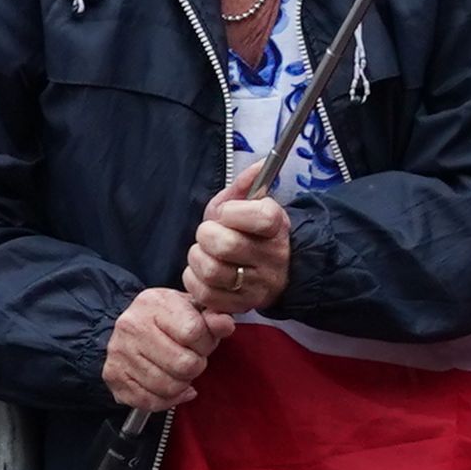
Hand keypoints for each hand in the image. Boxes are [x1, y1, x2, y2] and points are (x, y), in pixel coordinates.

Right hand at [103, 286, 221, 415]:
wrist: (135, 325)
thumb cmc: (171, 318)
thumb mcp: (195, 310)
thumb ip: (214, 318)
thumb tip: (225, 324)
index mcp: (153, 303)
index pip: (194, 332)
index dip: (206, 343)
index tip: (202, 343)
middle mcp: (131, 326)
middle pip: (183, 364)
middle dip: (196, 366)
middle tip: (191, 358)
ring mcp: (119, 352)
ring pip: (168, 386)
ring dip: (182, 384)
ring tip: (179, 370)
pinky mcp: (113, 376)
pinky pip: (149, 402)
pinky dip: (167, 400)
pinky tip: (171, 388)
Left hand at [185, 187, 295, 317]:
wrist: (276, 271)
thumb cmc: (254, 233)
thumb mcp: (252, 205)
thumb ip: (248, 184)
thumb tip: (258, 164)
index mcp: (276, 227)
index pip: (259, 216)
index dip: (233, 212)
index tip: (226, 213)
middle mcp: (272, 258)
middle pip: (226, 245)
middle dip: (206, 235)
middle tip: (208, 234)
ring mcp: (257, 285)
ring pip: (212, 271)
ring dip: (197, 258)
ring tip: (203, 253)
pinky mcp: (240, 305)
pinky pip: (204, 293)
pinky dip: (194, 280)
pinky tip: (201, 273)